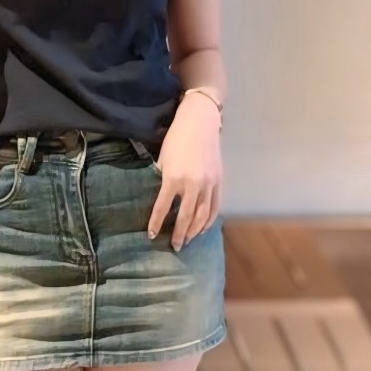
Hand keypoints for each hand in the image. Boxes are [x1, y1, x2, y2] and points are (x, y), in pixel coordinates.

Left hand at [148, 95, 221, 250]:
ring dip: (194, 231)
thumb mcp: (163, 159)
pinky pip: (214, 207)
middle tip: (174, 247)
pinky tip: (202, 229)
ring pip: (203, 216)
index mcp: (174, 179)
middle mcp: (193, 185)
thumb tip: (159, 199)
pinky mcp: (218, 182)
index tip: (151, 235)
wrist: (200, 123)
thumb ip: (162, 180)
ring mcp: (208, 184)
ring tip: (187, 241)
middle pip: (186, 217)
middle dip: (179, 234)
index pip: (163, 208)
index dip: (156, 223)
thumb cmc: (176, 139)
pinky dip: (209, 221)